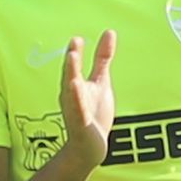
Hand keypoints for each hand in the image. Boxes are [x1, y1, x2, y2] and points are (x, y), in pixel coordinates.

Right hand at [59, 31, 116, 168]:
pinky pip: (79, 114)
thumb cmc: (93, 112)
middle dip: (71, 64)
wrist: (89, 147)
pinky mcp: (81, 126)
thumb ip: (102, 58)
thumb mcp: (100, 81)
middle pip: (70, 77)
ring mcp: (75, 111)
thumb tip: (109, 33)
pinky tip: (77, 95)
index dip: (76, 53)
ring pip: (73, 96)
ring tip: (73, 74)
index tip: (78, 39)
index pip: (74, 66)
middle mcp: (71, 96)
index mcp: (75, 84)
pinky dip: (77, 106)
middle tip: (73, 47)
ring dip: (72, 84)